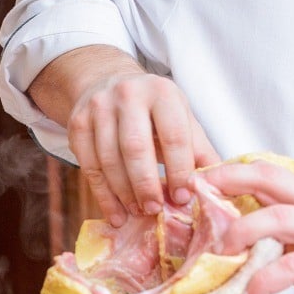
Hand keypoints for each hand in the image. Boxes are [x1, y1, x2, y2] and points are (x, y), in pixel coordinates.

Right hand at [66, 72, 218, 225]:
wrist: (106, 80)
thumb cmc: (151, 108)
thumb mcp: (179, 117)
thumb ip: (197, 149)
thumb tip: (216, 184)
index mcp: (162, 92)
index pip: (173, 136)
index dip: (179, 170)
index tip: (183, 198)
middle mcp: (128, 95)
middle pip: (135, 148)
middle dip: (146, 184)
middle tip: (154, 210)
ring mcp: (98, 108)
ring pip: (108, 160)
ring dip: (123, 193)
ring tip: (137, 213)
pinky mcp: (77, 124)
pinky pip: (89, 167)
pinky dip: (103, 195)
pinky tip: (116, 213)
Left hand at [194, 162, 293, 293]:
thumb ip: (274, 230)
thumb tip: (225, 230)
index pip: (269, 172)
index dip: (231, 172)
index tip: (199, 180)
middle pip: (272, 179)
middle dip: (229, 183)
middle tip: (197, 199)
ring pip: (280, 217)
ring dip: (242, 231)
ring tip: (219, 252)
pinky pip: (292, 267)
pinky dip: (264, 282)